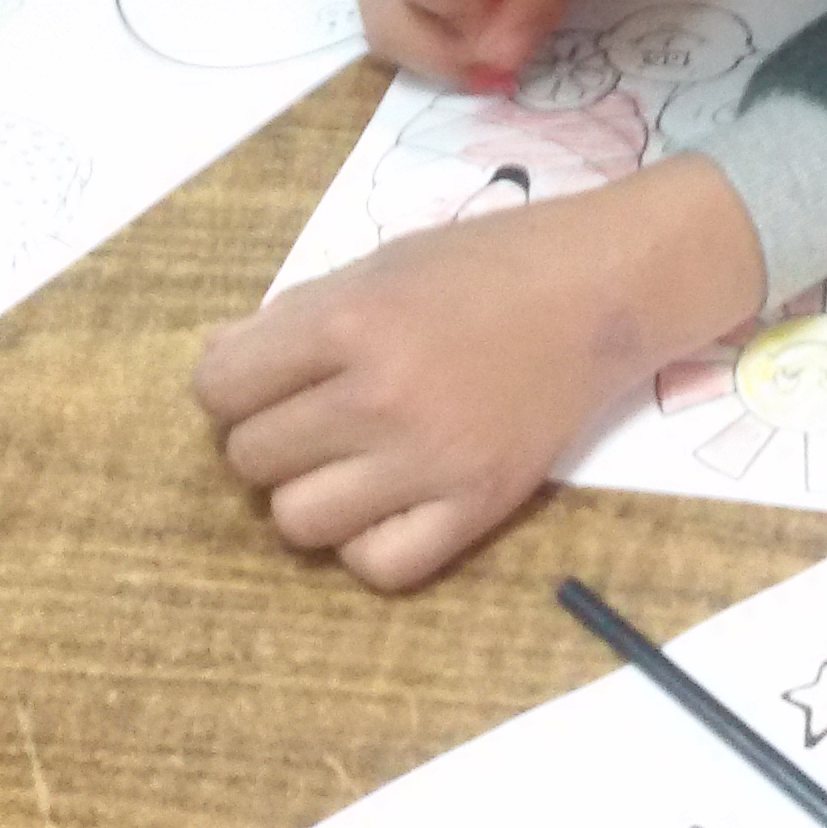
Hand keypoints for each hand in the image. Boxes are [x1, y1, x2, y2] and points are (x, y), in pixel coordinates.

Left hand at [196, 152, 763, 589]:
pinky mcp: (479, 505)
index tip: (271, 376)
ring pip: (298, 522)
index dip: (233, 383)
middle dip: (273, 434)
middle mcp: (381, 395)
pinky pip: (378, 565)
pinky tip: (394, 500)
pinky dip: (371, 542)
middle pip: (250, 457)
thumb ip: (296, 313)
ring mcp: (431, 459)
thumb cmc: (491, 262)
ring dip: (313, 492)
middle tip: (322, 411)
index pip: (217, 387)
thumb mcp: (382, 264)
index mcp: (350, 320)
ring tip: (356, 459)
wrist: (609, 286)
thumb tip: (217, 360)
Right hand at [354, 0, 622, 90]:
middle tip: (503, 67)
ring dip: (435, 51)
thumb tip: (500, 62)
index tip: (520, 36)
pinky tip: (468, 26)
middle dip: (449, 57)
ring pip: (381, 18)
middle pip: (390, 13)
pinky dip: (423, 29)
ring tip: (490, 48)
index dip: (476, 28)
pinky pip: (384, 2)